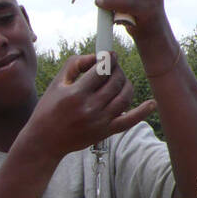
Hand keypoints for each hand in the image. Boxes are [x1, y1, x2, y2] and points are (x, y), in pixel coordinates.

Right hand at [24, 52, 156, 159]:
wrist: (44, 141)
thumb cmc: (48, 109)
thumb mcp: (57, 83)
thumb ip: (75, 64)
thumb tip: (97, 56)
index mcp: (76, 94)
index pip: (102, 69)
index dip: (108, 58)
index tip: (109, 56)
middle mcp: (89, 108)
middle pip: (115, 81)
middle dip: (116, 69)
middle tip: (112, 67)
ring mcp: (99, 122)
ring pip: (124, 96)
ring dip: (125, 84)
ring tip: (119, 80)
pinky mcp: (105, 133)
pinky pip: (128, 121)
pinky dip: (142, 112)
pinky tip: (152, 104)